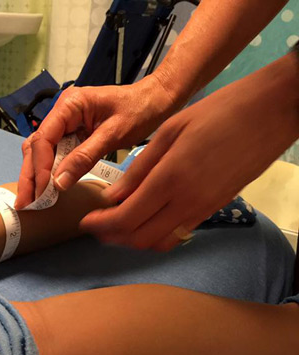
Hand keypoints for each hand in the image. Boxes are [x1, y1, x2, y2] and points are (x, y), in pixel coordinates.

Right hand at [14, 75, 175, 208]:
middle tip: (25, 202)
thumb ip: (85, 156)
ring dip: (36, 175)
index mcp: (69, 104)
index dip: (40, 167)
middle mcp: (62, 112)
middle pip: (36, 146)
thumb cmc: (140, 109)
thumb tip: (59, 182)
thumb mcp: (114, 134)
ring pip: (41, 151)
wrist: (156, 99)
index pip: (44, 138)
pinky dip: (49, 171)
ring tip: (32, 200)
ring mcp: (65, 123)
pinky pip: (55, 153)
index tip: (42, 191)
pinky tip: (45, 188)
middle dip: (30, 175)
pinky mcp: (72, 133)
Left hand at [81, 53, 298, 250]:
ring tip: (117, 224)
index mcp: (169, 179)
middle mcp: (186, 202)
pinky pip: (178, 234)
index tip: (85, 221)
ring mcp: (202, 210)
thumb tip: (112, 197)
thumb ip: (138, 169)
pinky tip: (145, 220)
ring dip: (133, 239)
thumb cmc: (216, 112)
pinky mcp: (214, 209)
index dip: (100, 225)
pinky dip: (155, 235)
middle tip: (96, 225)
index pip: (125, 218)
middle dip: (112, 236)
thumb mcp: (169, 131)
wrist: (270, 112)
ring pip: (159, 242)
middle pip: (139, 238)